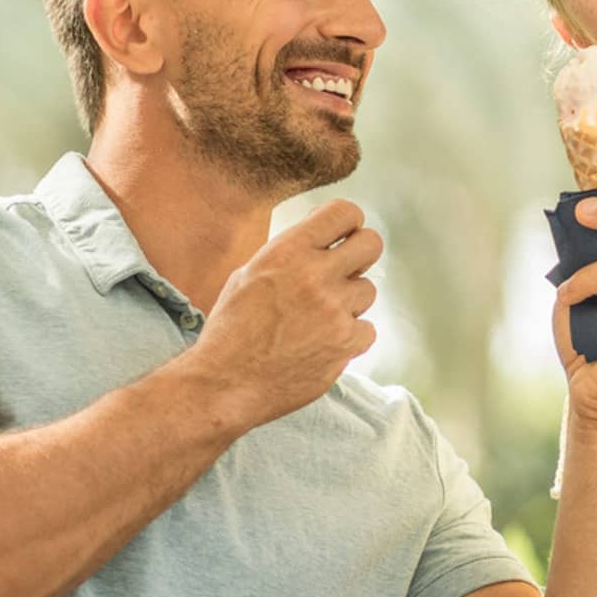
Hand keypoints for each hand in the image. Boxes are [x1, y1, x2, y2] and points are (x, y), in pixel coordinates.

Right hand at [197, 199, 380, 428]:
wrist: (224, 383)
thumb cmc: (230, 331)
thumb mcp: (247, 275)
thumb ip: (288, 255)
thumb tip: (320, 241)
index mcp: (287, 251)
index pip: (344, 212)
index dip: (349, 223)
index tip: (344, 236)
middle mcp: (314, 275)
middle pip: (372, 244)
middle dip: (362, 255)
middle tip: (346, 271)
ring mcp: (333, 310)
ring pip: (368, 291)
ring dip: (349, 303)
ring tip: (318, 320)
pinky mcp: (345, 343)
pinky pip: (367, 330)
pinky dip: (350, 338)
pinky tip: (322, 345)